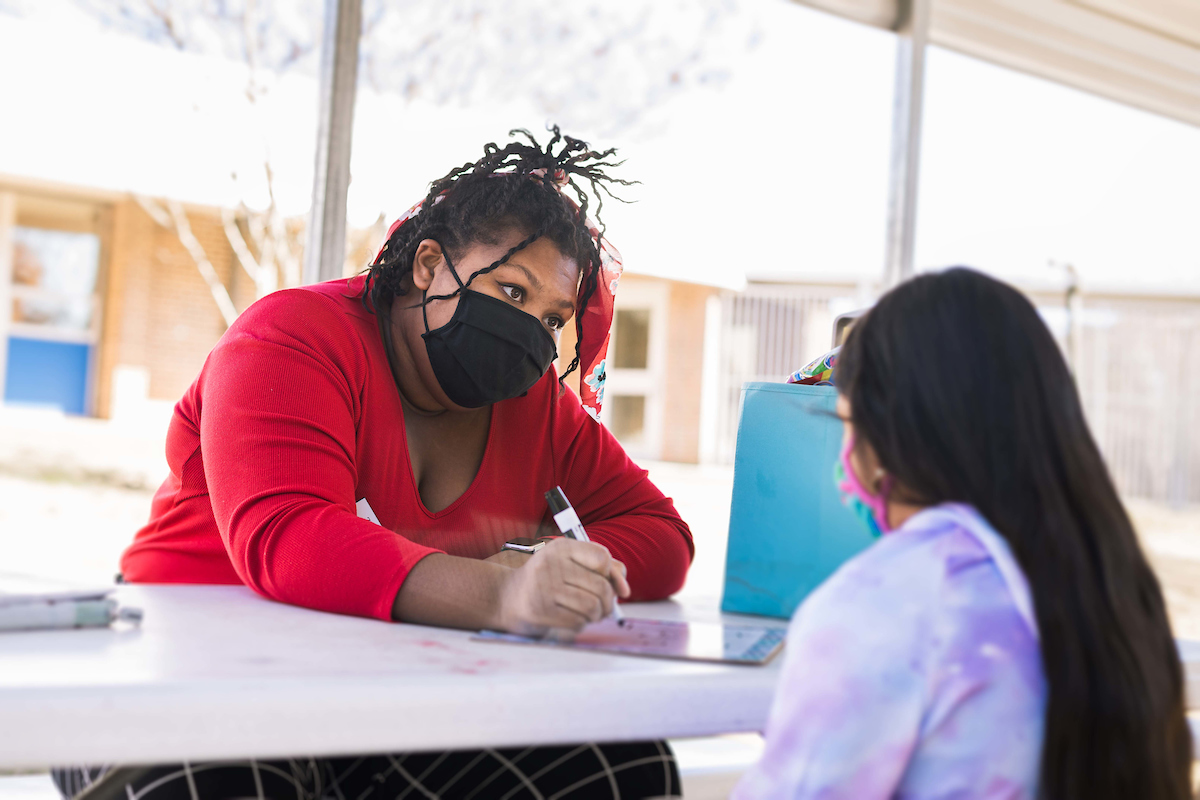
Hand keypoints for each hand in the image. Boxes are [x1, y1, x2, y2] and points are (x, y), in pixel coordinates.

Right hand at [494, 537, 630, 636]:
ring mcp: (543, 588)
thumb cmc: (549, 579)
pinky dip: (581, 624)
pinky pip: (578, 622)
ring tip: (589, 614)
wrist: (508, 597)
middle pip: (602, 587)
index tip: (605, 582)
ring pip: (592, 607)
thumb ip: (606, 568)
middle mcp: (551, 564)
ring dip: (596, 615)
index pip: (602, 558)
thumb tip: (624, 589)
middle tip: (602, 607)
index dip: (611, 574)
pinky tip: (572, 619)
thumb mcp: (572, 563)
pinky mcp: (539, 611)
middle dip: (608, 602)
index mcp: (561, 547)